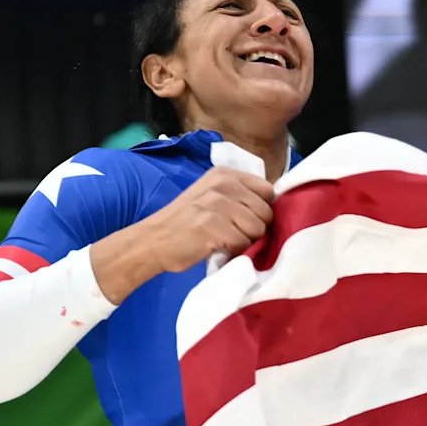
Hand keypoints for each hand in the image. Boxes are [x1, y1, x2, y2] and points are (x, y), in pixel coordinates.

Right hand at [145, 167, 274, 272]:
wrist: (151, 241)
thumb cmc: (186, 223)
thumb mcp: (212, 197)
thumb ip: (240, 197)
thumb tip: (275, 208)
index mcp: (225, 174)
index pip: (268, 190)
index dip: (262, 210)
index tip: (246, 220)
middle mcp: (223, 184)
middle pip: (266, 211)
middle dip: (255, 228)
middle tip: (232, 233)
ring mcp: (218, 203)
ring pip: (258, 228)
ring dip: (245, 241)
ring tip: (223, 240)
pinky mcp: (213, 224)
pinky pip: (243, 243)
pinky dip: (233, 251)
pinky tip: (215, 247)